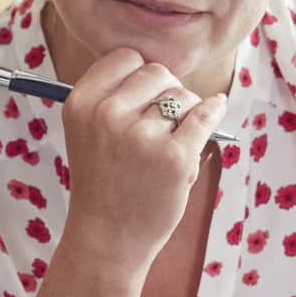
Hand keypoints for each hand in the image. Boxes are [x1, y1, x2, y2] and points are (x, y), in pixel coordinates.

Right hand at [59, 50, 228, 275]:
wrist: (108, 240)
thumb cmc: (105, 183)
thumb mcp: (89, 132)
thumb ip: (115, 95)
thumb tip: (162, 64)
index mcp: (81, 104)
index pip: (124, 57)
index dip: (140, 75)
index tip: (143, 98)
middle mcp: (106, 115)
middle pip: (157, 72)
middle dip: (167, 92)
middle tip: (161, 125)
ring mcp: (142, 137)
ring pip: (183, 95)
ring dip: (186, 112)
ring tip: (170, 142)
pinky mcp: (175, 157)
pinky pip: (205, 114)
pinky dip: (213, 112)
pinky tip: (214, 111)